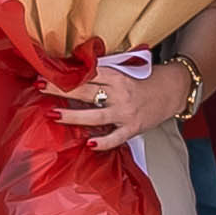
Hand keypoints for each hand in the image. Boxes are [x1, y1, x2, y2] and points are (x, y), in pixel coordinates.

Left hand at [51, 52, 191, 143]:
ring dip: (72, 115)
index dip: (67, 73)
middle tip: (41, 86)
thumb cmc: (147, 80)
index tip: (48, 72)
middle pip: (86, 90)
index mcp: (118, 76)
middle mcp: (120, 94)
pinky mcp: (132, 128)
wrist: (174, 91)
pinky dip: (102, 142)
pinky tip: (88, 144)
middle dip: (61, 88)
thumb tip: (76, 71)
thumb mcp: (126, 70)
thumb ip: (104, 72)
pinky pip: (114, 138)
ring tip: (53, 113)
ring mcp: (125, 113)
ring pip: (95, 116)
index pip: (88, 73)